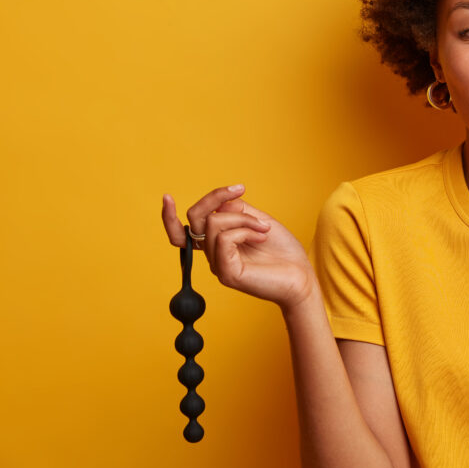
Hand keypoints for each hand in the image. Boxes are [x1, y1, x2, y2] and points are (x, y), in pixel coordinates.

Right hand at [161, 185, 314, 308]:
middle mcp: (212, 254)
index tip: (166, 197)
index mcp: (216, 243)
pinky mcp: (226, 273)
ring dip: (244, 218)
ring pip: (213, 223)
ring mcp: (218, 264)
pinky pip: (225, 238)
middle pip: (194, 218)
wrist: (301, 277)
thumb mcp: (257, 220)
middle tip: (240, 190)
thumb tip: (220, 205)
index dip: (168, 216)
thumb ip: (236, 210)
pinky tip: (262, 236)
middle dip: (215, 197)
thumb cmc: (282, 251)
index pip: (182, 231)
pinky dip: (245, 230)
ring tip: (264, 228)